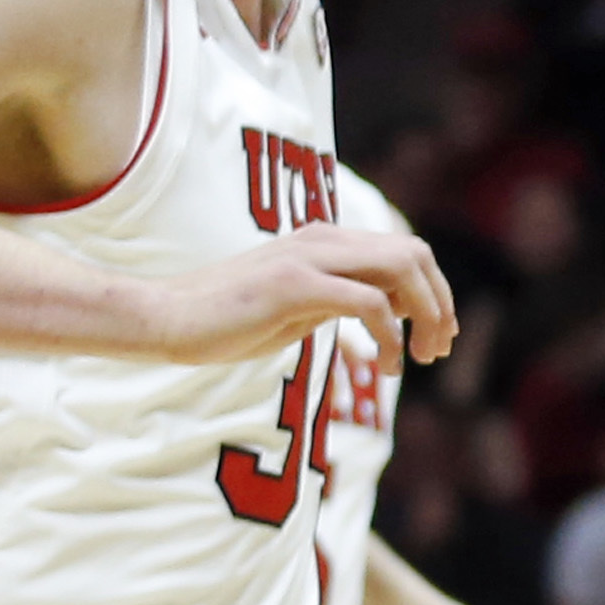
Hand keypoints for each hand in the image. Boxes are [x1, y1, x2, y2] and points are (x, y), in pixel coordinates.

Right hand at [137, 221, 456, 368]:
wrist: (165, 319)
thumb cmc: (227, 320)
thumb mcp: (298, 307)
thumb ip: (342, 299)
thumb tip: (390, 309)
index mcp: (326, 241)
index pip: (405, 250)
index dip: (434, 292)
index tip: (437, 336)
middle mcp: (323, 239)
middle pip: (415, 252)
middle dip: (440, 302)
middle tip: (438, 350)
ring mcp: (308, 256)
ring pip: (401, 267)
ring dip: (425, 314)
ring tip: (415, 359)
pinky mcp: (293, 283)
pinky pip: (368, 300)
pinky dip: (388, 334)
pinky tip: (382, 365)